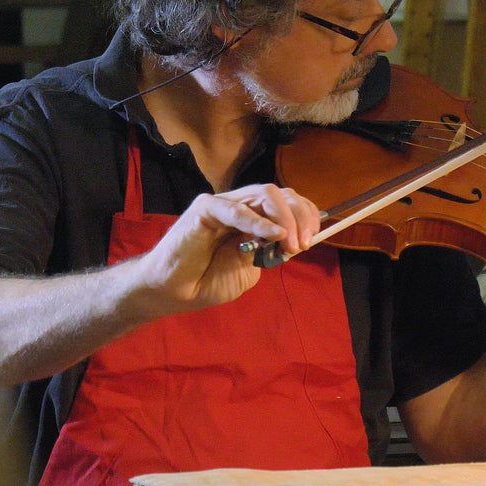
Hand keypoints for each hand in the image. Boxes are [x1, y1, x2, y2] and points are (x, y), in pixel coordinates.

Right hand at [126, 183, 321, 319]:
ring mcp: (222, 204)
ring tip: (290, 244)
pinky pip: (235, 210)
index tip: (313, 238)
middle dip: (300, 216)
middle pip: (280, 194)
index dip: (306, 215)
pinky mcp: (204, 209)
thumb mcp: (247, 271)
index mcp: (252, 218)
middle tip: (303, 244)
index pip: (287, 202)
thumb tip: (287, 242)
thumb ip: (266, 254)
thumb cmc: (205, 281)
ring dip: (285, 218)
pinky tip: (273, 235)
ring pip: (264, 194)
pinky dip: (258, 222)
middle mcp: (239, 206)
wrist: (171, 291)